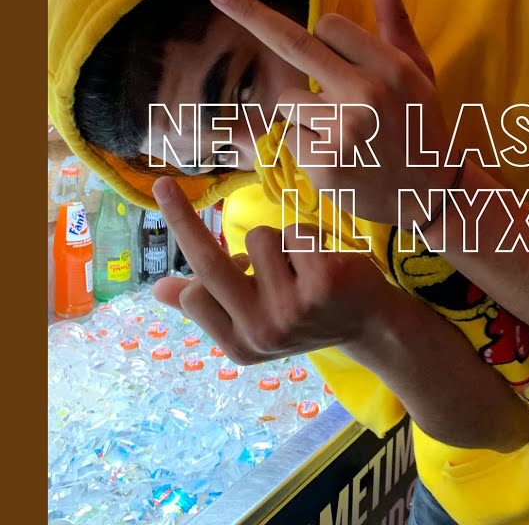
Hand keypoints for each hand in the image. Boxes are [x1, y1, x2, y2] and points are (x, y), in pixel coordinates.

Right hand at [150, 176, 393, 363]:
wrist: (371, 325)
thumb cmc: (306, 314)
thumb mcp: (256, 323)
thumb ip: (210, 308)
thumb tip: (157, 289)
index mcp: (240, 345)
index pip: (194, 293)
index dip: (196, 258)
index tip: (179, 222)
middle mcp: (263, 332)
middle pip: (210, 264)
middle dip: (181, 218)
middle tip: (163, 183)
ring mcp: (294, 309)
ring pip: (260, 238)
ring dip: (279, 242)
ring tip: (301, 266)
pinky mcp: (324, 282)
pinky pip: (295, 232)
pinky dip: (307, 237)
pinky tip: (324, 261)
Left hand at [208, 0, 450, 224]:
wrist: (431, 194)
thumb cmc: (420, 124)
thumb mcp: (419, 71)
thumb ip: (396, 23)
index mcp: (390, 66)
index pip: (329, 27)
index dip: (325, 39)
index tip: (337, 56)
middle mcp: (366, 94)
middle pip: (294, 46)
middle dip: (251, 14)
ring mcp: (342, 130)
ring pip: (289, 101)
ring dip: (303, 114)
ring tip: (342, 135)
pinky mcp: (323, 164)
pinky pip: (288, 137)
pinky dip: (304, 146)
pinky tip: (336, 158)